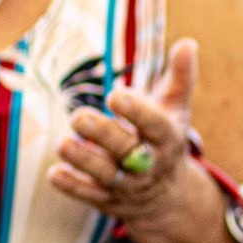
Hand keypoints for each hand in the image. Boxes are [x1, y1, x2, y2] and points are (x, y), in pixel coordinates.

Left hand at [50, 39, 200, 225]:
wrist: (167, 194)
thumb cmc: (165, 138)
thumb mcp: (177, 108)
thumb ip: (181, 77)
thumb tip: (188, 42)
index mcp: (168, 137)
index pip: (154, 125)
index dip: (137, 111)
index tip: (115, 94)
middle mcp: (150, 163)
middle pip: (127, 150)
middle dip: (102, 134)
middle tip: (77, 116)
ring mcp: (129, 184)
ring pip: (106, 174)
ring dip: (83, 160)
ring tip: (62, 143)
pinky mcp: (109, 200)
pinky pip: (90, 196)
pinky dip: (72, 186)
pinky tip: (54, 173)